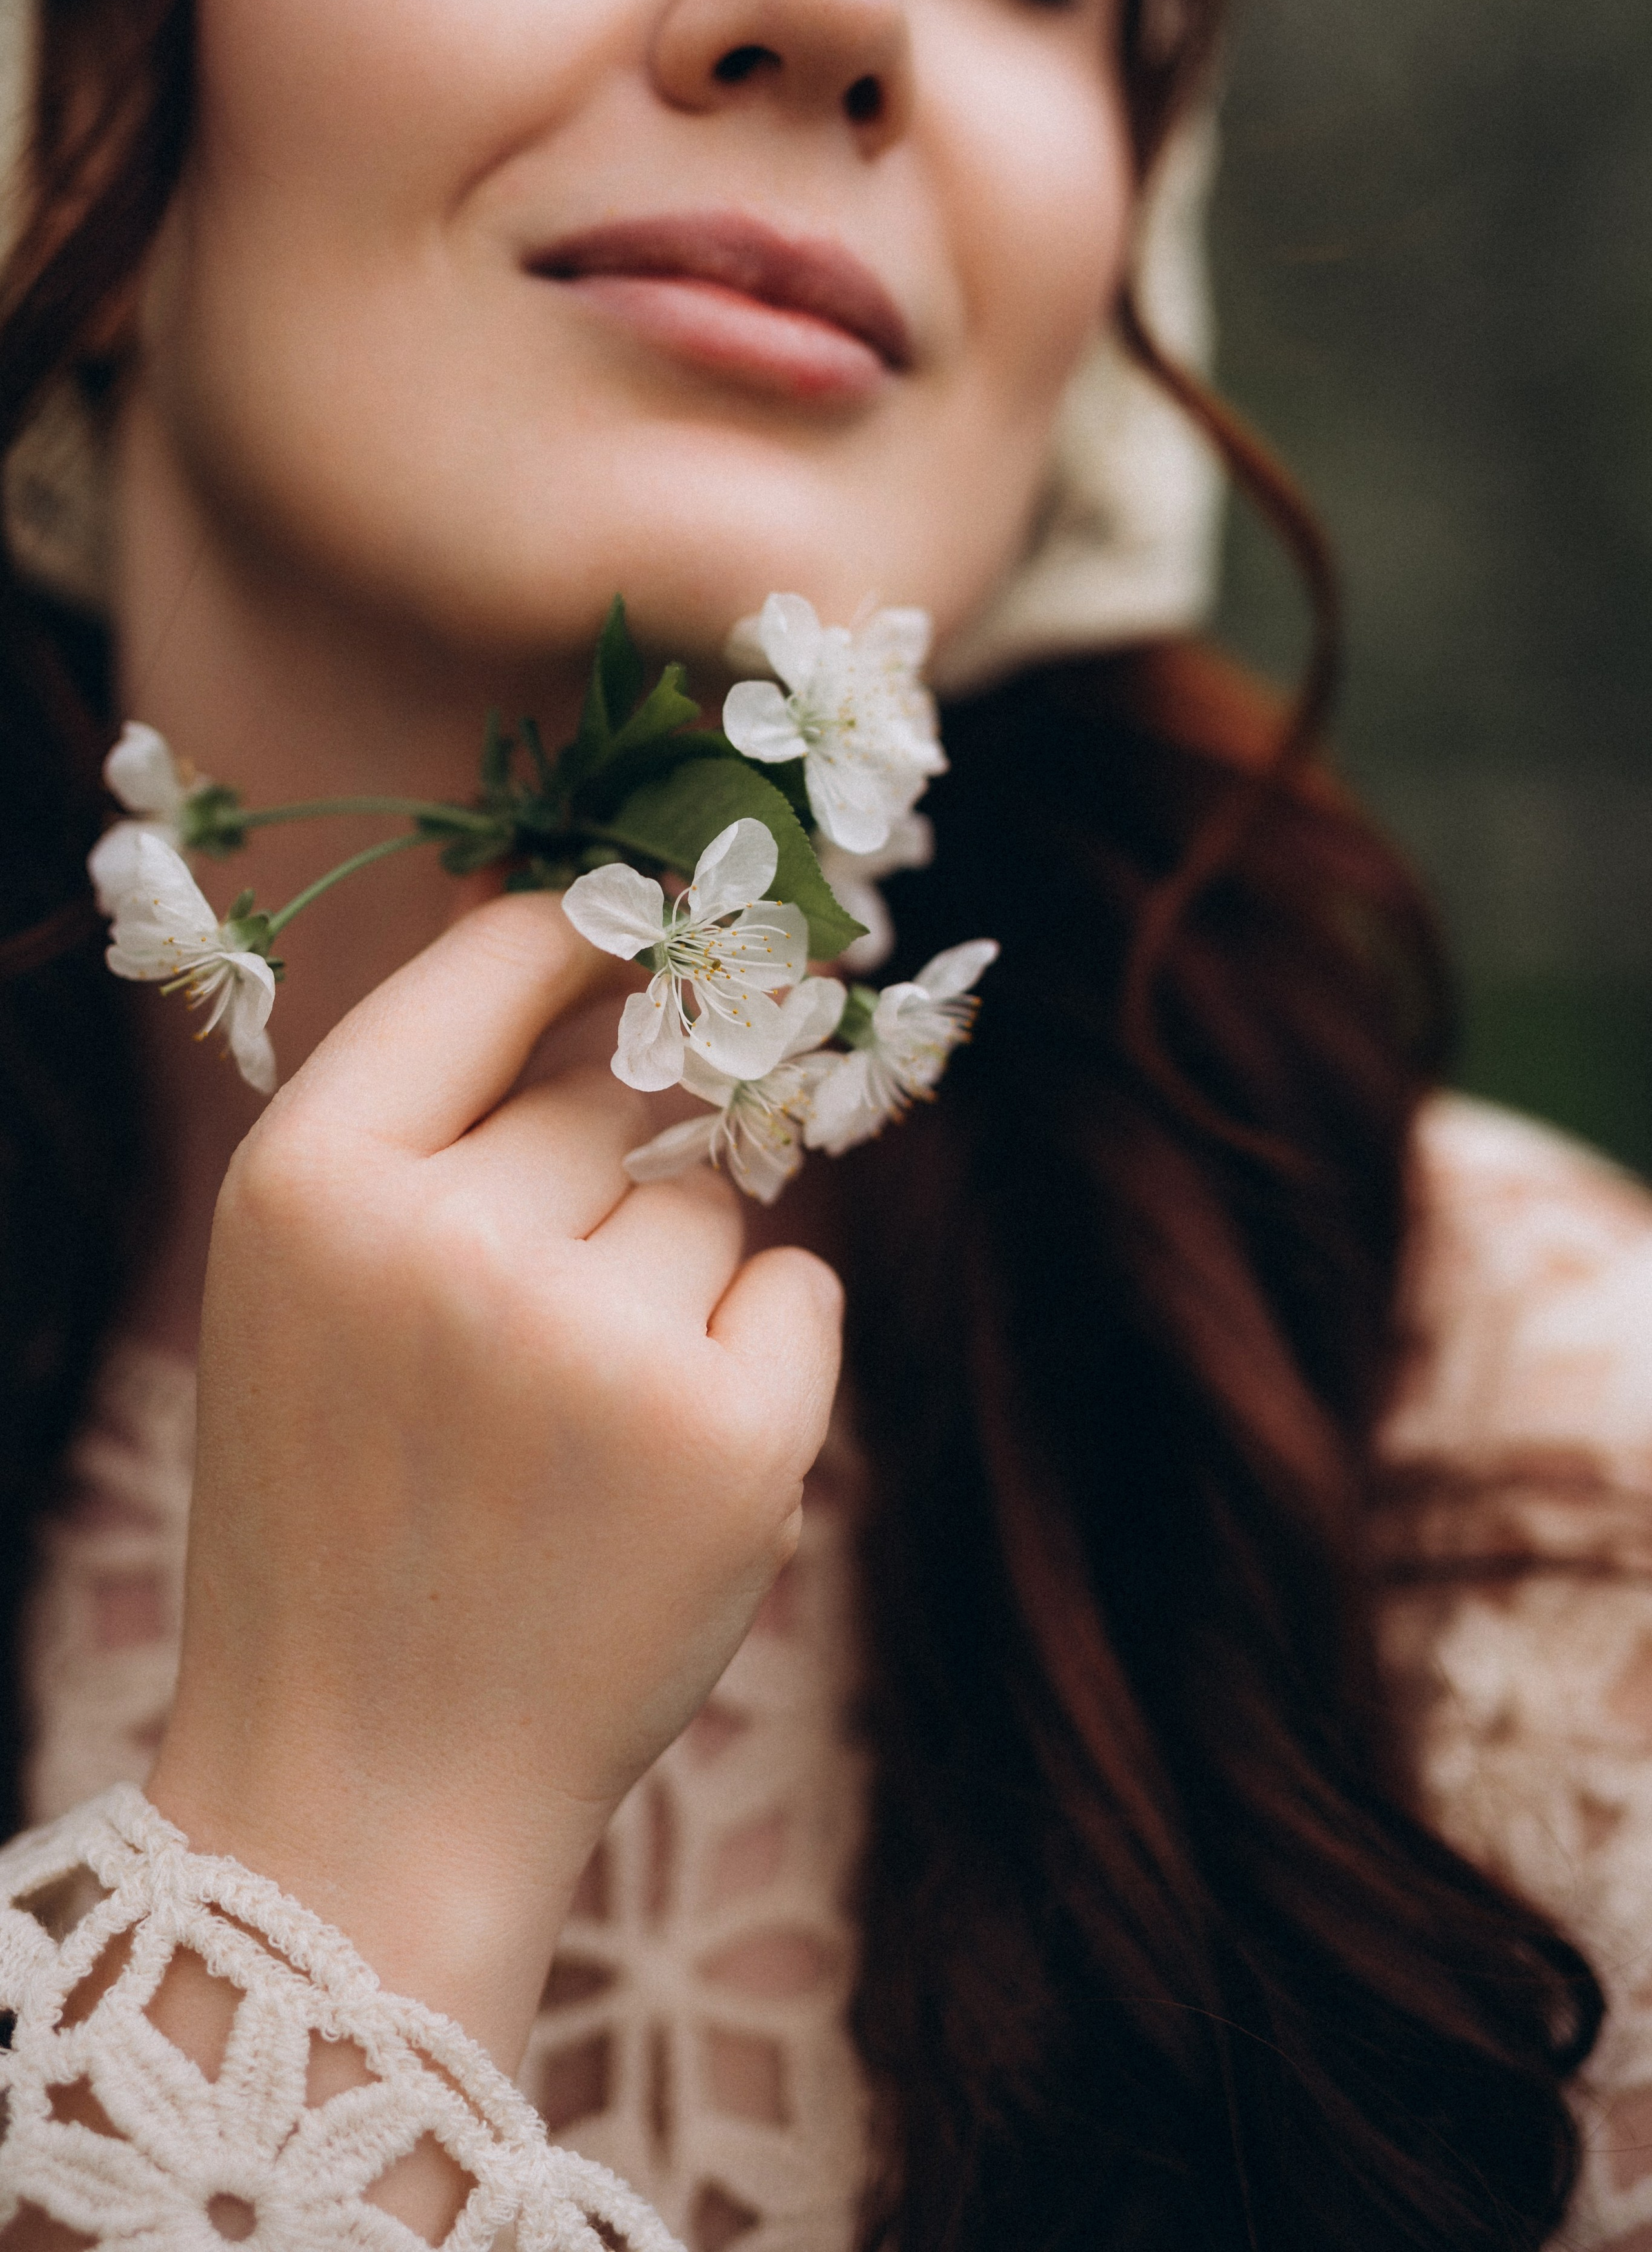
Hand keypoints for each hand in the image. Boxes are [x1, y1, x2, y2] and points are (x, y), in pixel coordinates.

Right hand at [146, 891, 842, 2074]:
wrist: (371, 1789)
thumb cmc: (343, 1518)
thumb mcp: (310, 1291)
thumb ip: (431, 1123)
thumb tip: (598, 958)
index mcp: (310, 1185)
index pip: (489, 967)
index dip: (581, 936)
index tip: (640, 925)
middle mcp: (448, 1242)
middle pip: (619, 1094)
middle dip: (608, 1177)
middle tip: (537, 1333)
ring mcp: (596, 1341)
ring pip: (713, 1195)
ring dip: (677, 1279)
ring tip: (577, 1426)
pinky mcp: (731, 1436)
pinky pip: (797, 1288)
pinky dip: (758, 1354)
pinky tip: (663, 1462)